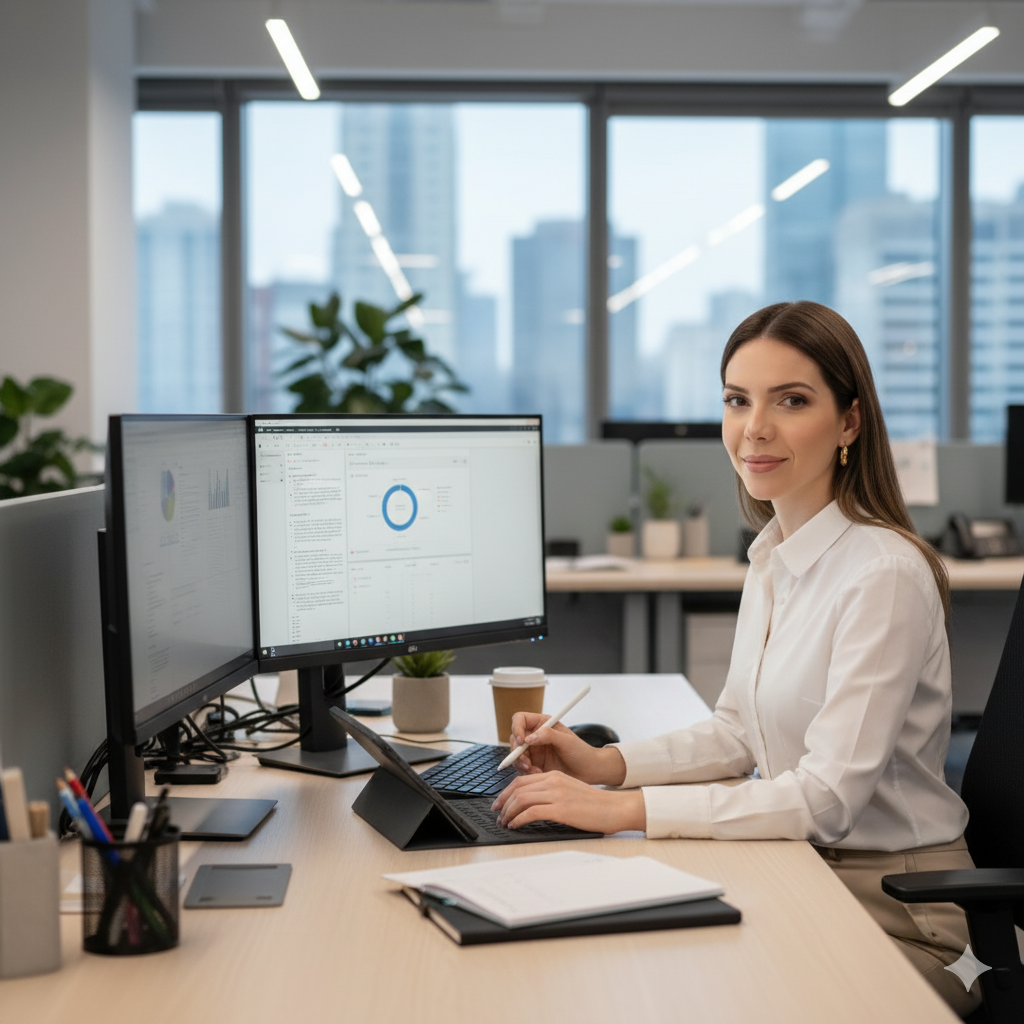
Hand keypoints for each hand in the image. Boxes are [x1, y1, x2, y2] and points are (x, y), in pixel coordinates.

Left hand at [491, 771, 645, 833]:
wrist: (614, 808)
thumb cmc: (594, 804)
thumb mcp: (569, 791)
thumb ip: (551, 793)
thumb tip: (531, 805)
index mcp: (554, 776)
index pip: (521, 781)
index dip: (506, 792)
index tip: (499, 803)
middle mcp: (553, 781)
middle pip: (517, 788)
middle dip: (503, 802)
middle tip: (497, 814)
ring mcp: (556, 794)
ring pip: (521, 799)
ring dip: (508, 812)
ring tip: (504, 822)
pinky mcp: (560, 809)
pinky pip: (531, 812)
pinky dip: (519, 819)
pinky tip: (515, 825)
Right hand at [508, 712, 626, 785]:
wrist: (588, 772)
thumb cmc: (581, 752)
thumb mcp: (567, 741)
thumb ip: (548, 735)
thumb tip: (529, 738)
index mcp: (542, 724)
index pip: (520, 719)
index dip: (517, 728)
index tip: (522, 741)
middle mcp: (535, 736)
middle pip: (514, 739)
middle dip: (517, 751)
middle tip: (526, 762)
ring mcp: (533, 751)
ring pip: (516, 755)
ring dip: (521, 763)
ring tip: (535, 771)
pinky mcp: (534, 765)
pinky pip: (522, 768)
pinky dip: (526, 772)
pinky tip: (539, 774)